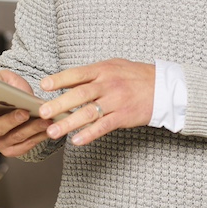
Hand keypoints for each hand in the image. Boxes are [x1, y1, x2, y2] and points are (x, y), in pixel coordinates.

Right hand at [0, 69, 52, 157]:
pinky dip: (36, 138)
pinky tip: (46, 129)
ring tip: (44, 120)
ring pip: (12, 138)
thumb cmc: (12, 90)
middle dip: (10, 121)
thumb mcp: (5, 78)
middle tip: (24, 112)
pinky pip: (23, 147)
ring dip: (30, 130)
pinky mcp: (11, 150)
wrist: (26, 103)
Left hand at [38, 58, 154, 145]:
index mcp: (103, 70)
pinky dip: (90, 134)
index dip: (59, 79)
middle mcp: (108, 84)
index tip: (43, 85)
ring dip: (69, 123)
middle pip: (80, 94)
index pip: (77, 74)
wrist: (163, 87)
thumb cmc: (134, 76)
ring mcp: (116, 101)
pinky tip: (77, 141)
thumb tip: (64, 80)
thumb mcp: (112, 66)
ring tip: (53, 131)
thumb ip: (90, 74)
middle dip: (59, 104)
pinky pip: (104, 126)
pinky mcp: (124, 116)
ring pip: (89, 112)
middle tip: (42, 112)